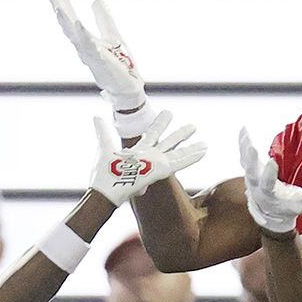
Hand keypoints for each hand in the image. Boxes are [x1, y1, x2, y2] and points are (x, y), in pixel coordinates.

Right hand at [50, 0, 158, 136]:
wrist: (128, 88)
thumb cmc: (119, 64)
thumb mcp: (112, 36)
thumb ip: (104, 20)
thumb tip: (96, 0)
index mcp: (86, 42)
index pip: (72, 21)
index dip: (65, 5)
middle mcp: (85, 50)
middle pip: (69, 29)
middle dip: (61, 13)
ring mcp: (93, 58)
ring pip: (77, 39)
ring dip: (68, 25)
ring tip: (60, 10)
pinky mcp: (104, 65)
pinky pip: (94, 52)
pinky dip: (87, 41)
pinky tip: (83, 30)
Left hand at [90, 112, 206, 204]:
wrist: (105, 189)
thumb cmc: (103, 173)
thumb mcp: (104, 145)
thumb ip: (103, 131)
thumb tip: (96, 116)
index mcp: (138, 152)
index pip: (152, 134)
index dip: (160, 123)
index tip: (169, 112)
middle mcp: (150, 158)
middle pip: (169, 142)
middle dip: (180, 134)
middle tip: (192, 126)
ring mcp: (156, 164)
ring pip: (178, 153)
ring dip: (191, 147)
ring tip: (205, 143)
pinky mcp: (161, 170)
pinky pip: (180, 162)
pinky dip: (192, 156)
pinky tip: (204, 150)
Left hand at [237, 127, 301, 234]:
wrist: (271, 211)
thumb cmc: (286, 208)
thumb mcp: (299, 206)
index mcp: (268, 194)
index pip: (267, 184)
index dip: (269, 174)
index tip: (272, 162)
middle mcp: (256, 185)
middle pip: (251, 172)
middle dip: (251, 160)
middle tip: (252, 147)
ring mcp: (252, 176)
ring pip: (245, 161)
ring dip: (245, 147)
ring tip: (246, 132)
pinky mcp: (251, 168)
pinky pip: (244, 155)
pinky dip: (243, 142)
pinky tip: (244, 129)